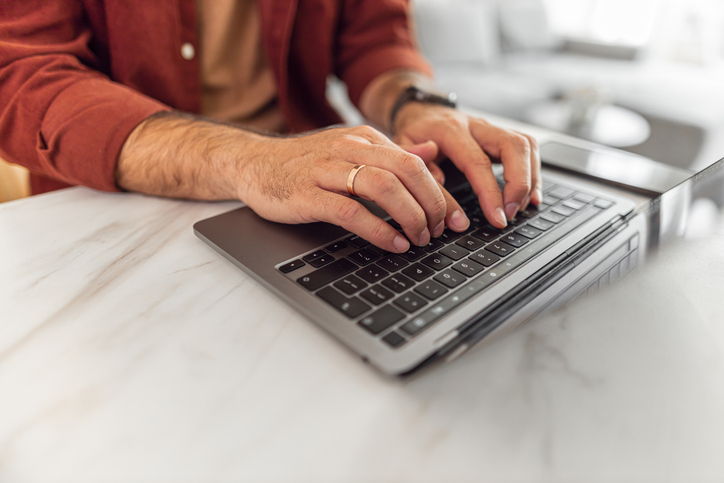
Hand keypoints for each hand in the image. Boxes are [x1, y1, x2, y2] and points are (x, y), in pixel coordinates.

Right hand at [236, 125, 466, 252]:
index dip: (439, 193)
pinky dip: (379, 230)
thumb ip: (391, 152)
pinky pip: (352, 211)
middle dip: (431, 204)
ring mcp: (327, 170)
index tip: (452, 219)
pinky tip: (393, 244)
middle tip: (437, 231)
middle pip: (406, 171)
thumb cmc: (304, 163)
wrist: (253, 163)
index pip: (415, 162)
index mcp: (364, 138)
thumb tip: (431, 152)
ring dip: (410, 216)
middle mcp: (349, 149)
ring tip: (419, 239)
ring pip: (384, 187)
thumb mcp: (351, 150)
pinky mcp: (308, 195)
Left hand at [393, 103, 541, 228]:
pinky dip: (533, 174)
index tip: (497, 217)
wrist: (420, 110)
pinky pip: (528, 149)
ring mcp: (492, 128)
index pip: (478, 162)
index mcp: (450, 130)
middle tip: (511, 213)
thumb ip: (419, 167)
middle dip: (519, 184)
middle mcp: (477, 125)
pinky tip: (529, 196)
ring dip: (529, 179)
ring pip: (526, 145)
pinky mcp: (501, 135)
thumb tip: (439, 185)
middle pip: (514, 146)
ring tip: (518, 208)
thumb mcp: (403, 149)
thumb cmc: (413, 132)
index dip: (491, 193)